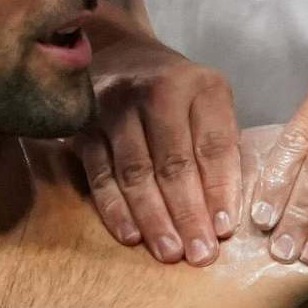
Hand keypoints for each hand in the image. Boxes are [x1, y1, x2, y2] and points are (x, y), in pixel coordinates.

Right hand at [74, 34, 242, 264]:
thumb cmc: (174, 90)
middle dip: (189, 214)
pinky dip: (115, 208)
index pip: (213, 144)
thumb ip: (219, 145)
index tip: (225, 230)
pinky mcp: (83, 125)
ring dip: (153, 218)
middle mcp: (156, 91)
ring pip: (136, 172)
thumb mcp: (208, 101)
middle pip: (174, 163)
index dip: (220, 189)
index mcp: (199, 86)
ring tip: (169, 253)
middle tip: (200, 255)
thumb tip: (224, 212)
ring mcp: (114, 107)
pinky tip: (130, 235)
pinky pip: (100, 174)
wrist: (117, 52)